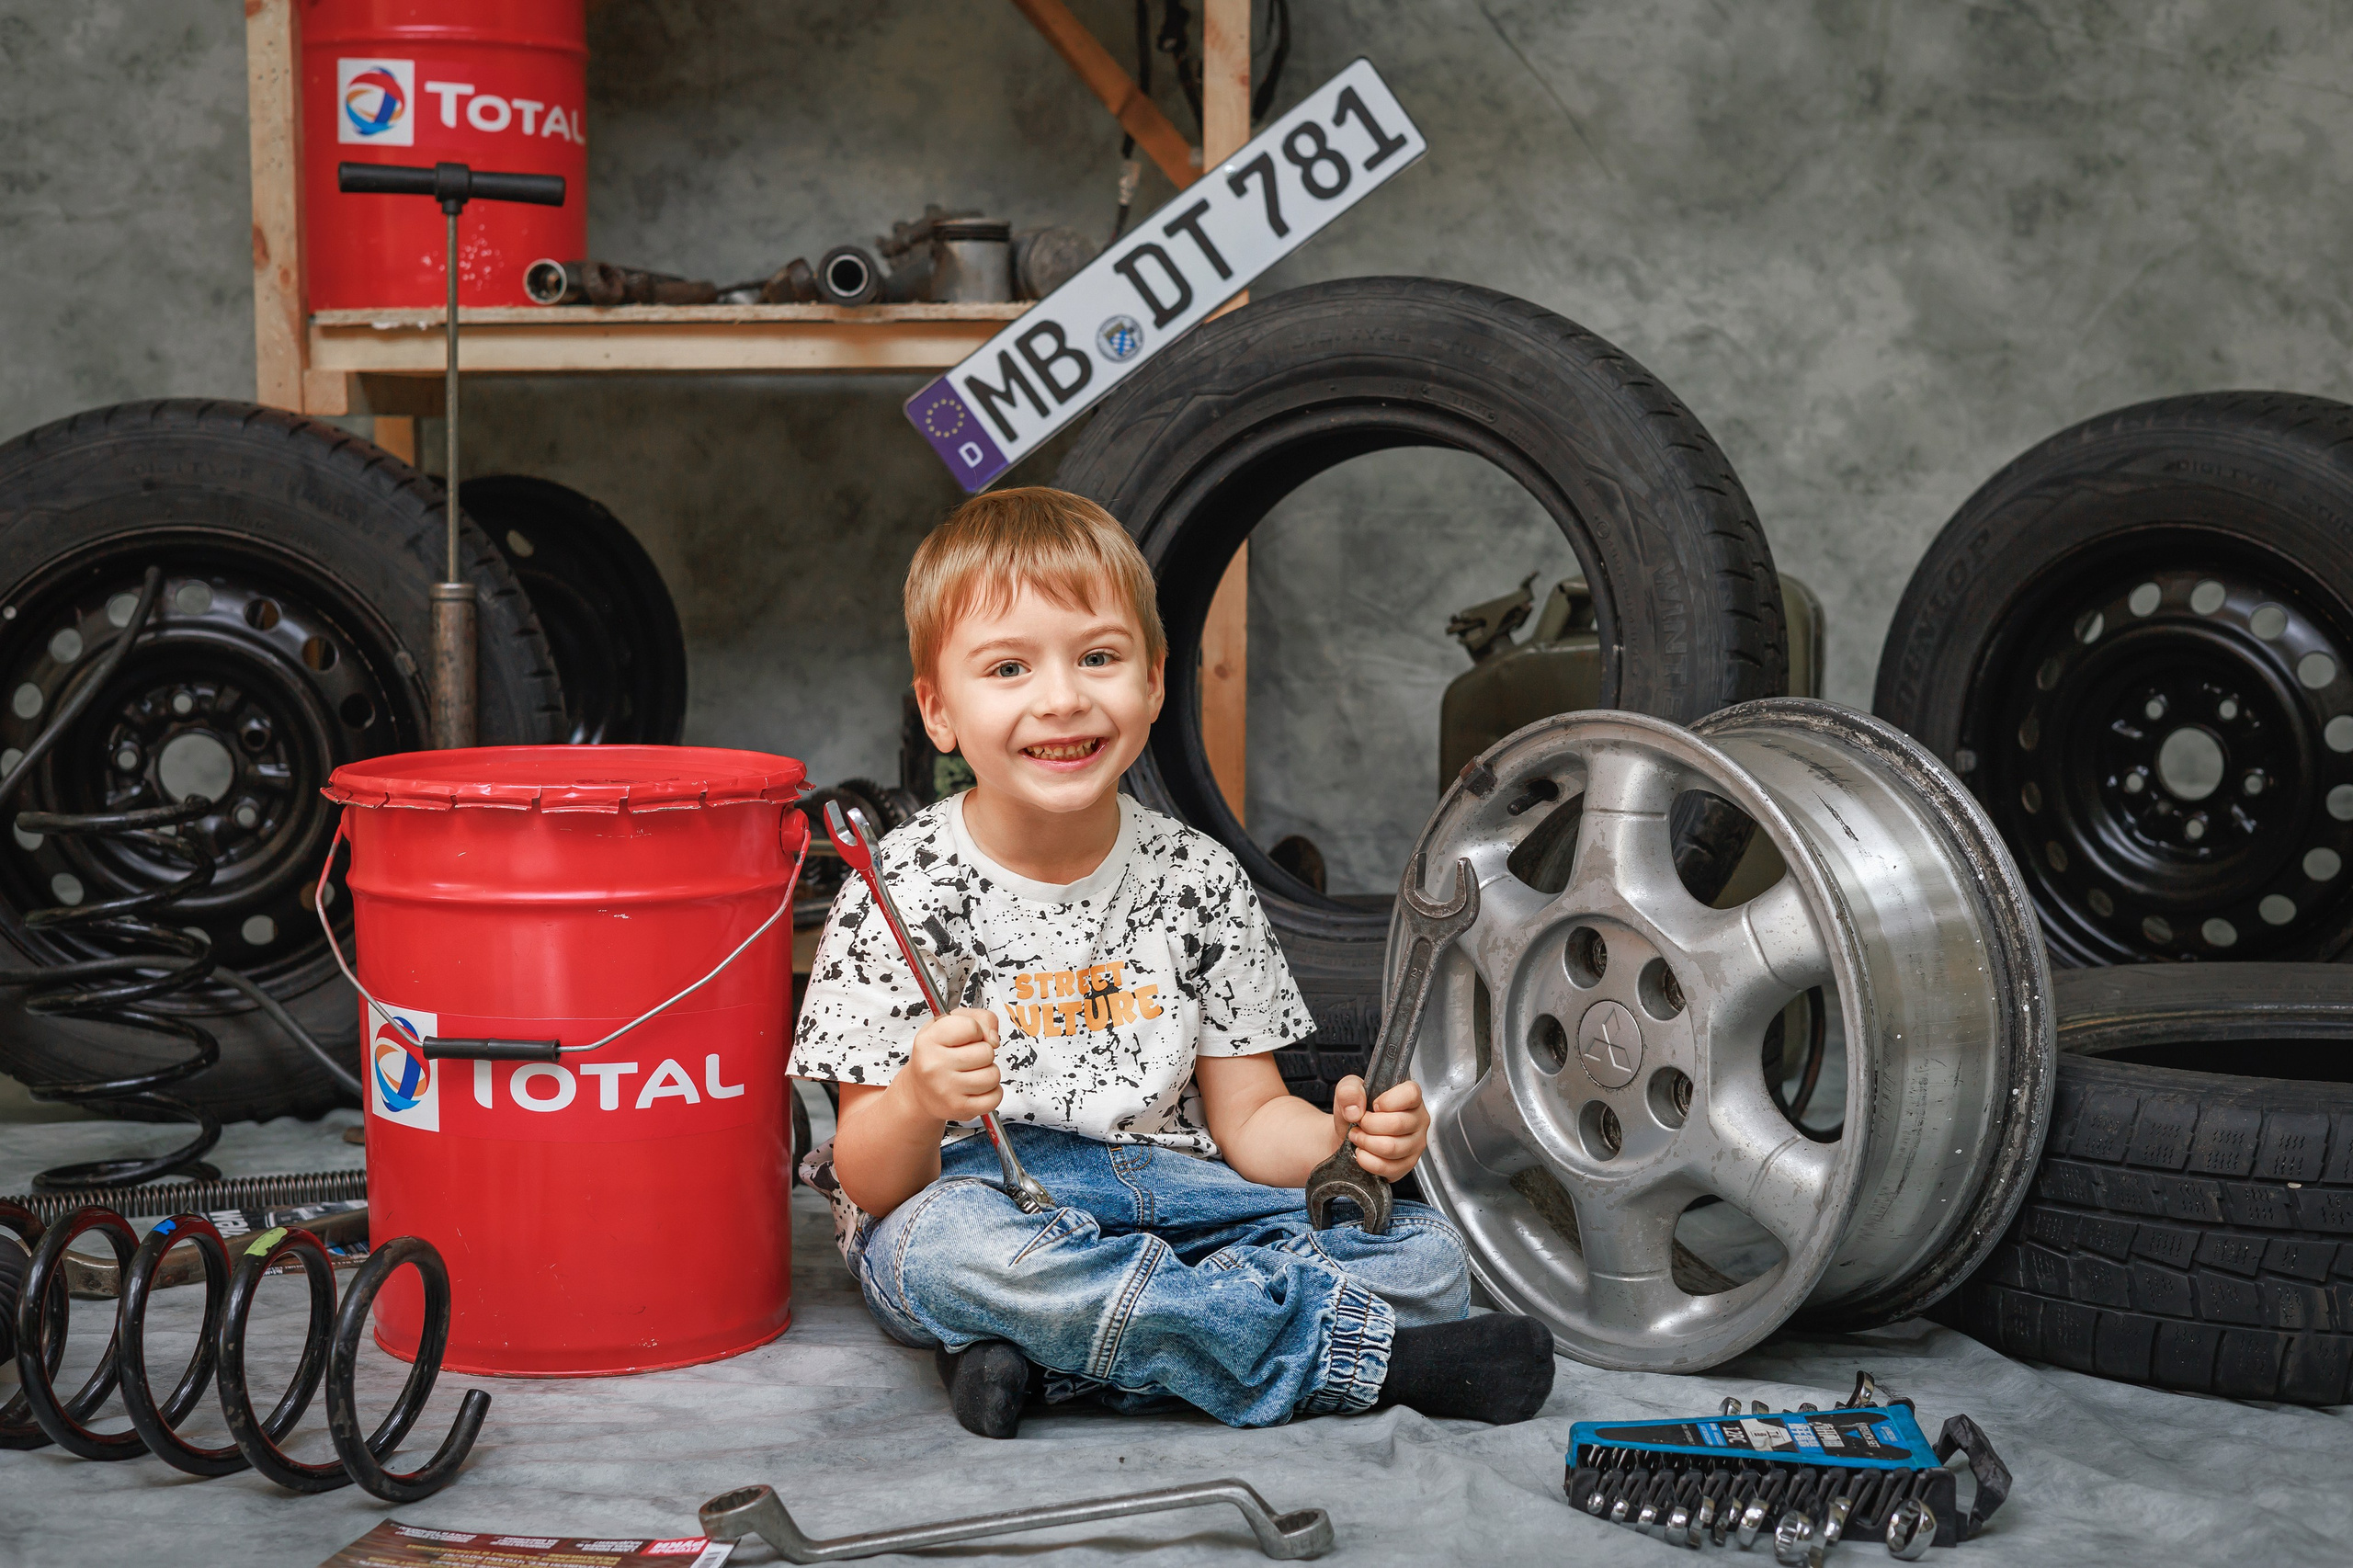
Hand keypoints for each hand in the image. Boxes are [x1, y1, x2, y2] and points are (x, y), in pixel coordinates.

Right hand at [891, 1007, 1002, 1123]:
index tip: (967, 1036)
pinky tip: (977, 1088)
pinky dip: (992, 1092)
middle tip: (968, 1058)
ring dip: (989, 1072)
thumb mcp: (949, 1024)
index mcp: (929, 1040)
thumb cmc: (937, 1054)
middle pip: (986, 1052)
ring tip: (972, 1072)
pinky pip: (995, 1098)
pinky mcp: (959, 1108)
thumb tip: (994, 1039)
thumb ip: (980, 1018)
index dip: (976, 1030)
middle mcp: (934, 1066)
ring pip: (993, 1075)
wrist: (919, 1091)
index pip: (971, 1027)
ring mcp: (946, 1090)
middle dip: (983, 1053)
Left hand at [1330, 1076, 1428, 1179]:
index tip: (1373, 1105)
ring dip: (1366, 1143)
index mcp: (1410, 1096)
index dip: (1387, 1101)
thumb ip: (1349, 1090)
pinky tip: (1362, 1152)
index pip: (1411, 1094)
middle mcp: (1418, 1119)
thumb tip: (1355, 1110)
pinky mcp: (1407, 1164)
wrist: (1349, 1133)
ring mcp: (1416, 1143)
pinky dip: (1368, 1161)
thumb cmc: (1355, 1109)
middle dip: (1368, 1125)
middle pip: (1397, 1124)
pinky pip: (1389, 1168)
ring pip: (1391, 1148)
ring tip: (1358, 1137)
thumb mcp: (1348, 1089)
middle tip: (1359, 1124)